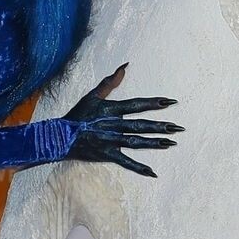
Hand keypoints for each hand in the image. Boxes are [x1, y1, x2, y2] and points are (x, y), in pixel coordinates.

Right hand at [62, 63, 181, 176]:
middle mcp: (113, 125)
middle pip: (140, 125)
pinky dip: (139, 168)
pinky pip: (126, 162)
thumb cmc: (77, 115)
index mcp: (111, 110)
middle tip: (178, 127)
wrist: (60, 137)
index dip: (153, 104)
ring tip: (172, 143)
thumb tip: (125, 66)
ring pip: (137, 142)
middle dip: (160, 126)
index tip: (170, 102)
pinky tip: (153, 172)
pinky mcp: (107, 154)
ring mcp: (110, 141)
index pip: (137, 105)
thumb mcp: (92, 95)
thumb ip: (110, 82)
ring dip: (155, 143)